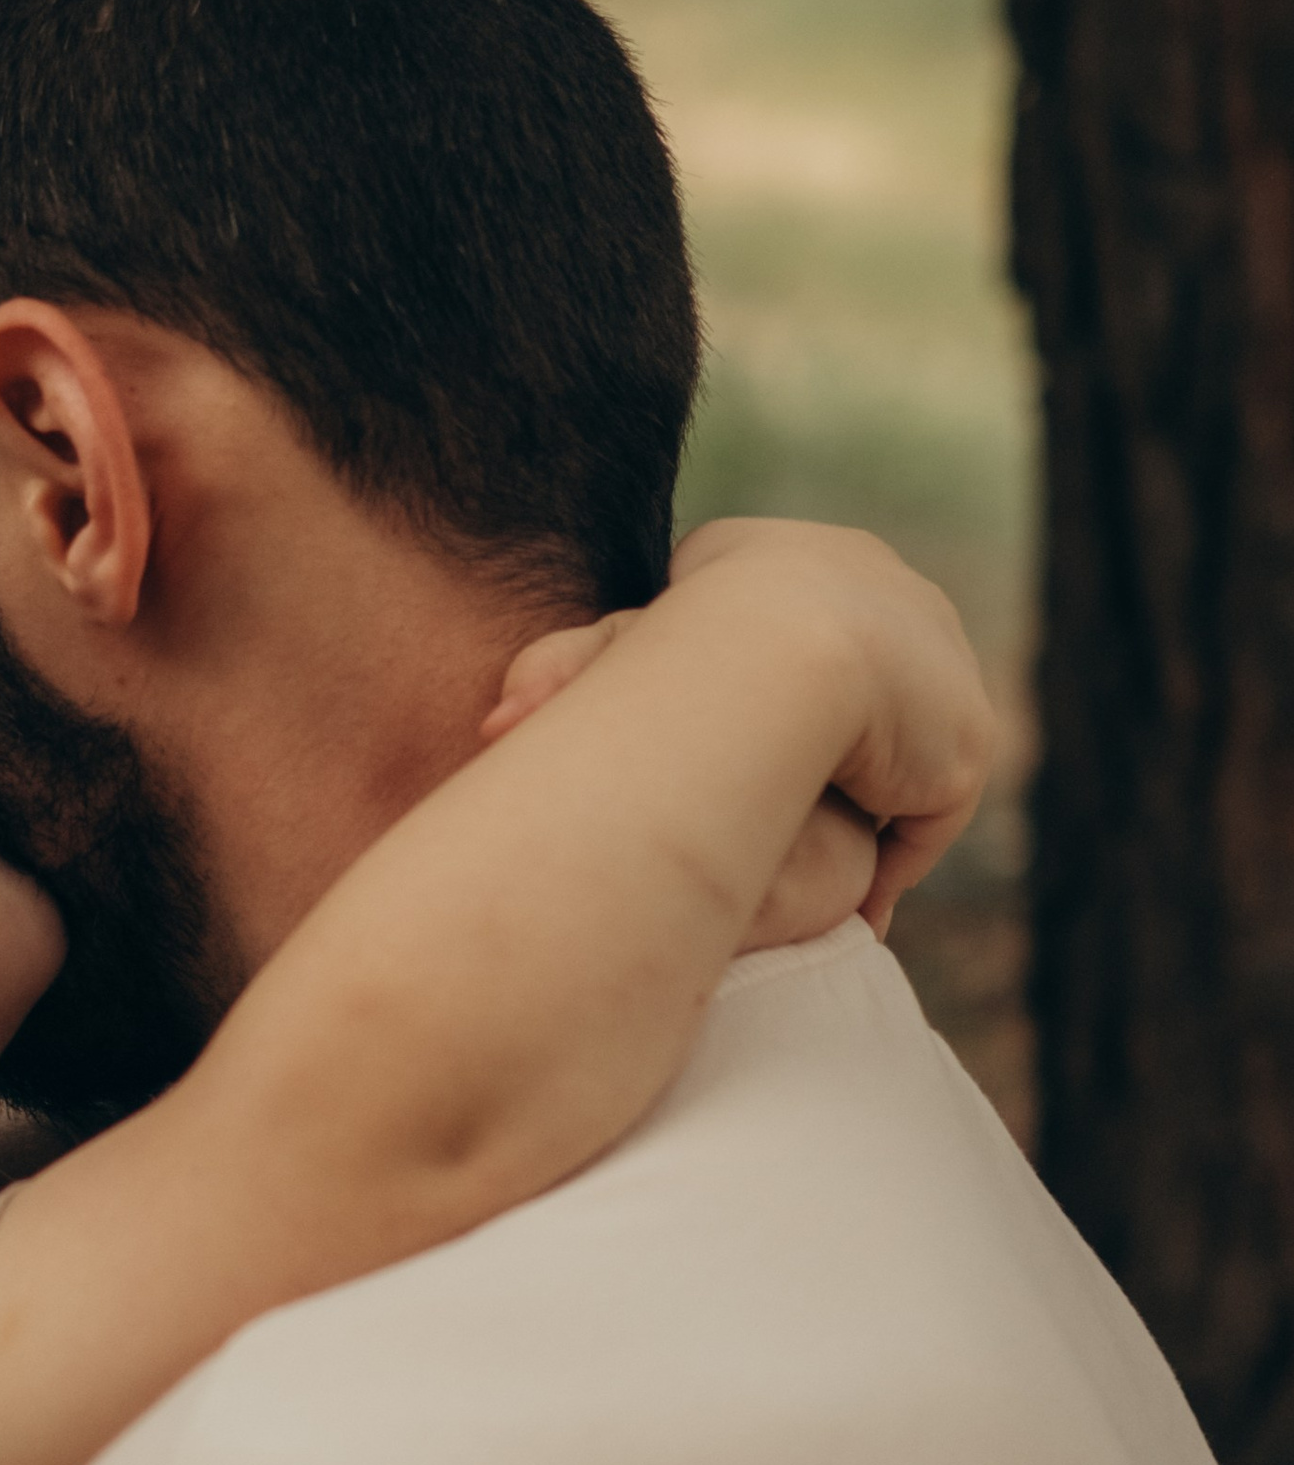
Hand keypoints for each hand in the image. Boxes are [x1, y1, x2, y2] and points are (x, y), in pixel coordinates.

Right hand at [480, 522, 993, 942]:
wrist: (781, 653)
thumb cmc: (673, 652)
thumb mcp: (598, 654)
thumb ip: (556, 679)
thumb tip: (499, 724)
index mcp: (788, 554)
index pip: (776, 635)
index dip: (743, 708)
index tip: (714, 772)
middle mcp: (876, 583)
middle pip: (845, 691)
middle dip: (810, 758)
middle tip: (756, 833)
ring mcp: (935, 655)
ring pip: (885, 752)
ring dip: (849, 814)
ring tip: (803, 893)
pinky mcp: (966, 734)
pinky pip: (921, 814)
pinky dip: (886, 862)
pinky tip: (849, 910)